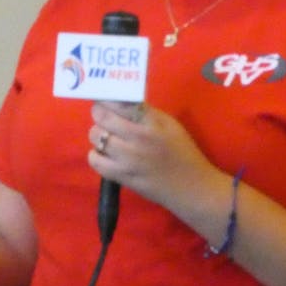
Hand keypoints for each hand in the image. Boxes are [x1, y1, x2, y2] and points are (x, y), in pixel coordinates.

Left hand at [87, 101, 217, 210]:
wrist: (191, 186)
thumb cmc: (182, 152)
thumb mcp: (170, 124)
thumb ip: (146, 112)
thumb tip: (121, 100)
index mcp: (152, 122)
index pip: (120, 102)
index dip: (107, 98)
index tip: (104, 99)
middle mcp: (138, 138)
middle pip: (102, 117)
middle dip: (99, 113)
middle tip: (102, 115)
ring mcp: (128, 159)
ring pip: (96, 136)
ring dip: (97, 133)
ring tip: (106, 136)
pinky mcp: (121, 176)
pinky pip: (95, 161)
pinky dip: (95, 154)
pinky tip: (105, 154)